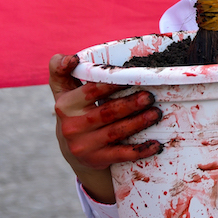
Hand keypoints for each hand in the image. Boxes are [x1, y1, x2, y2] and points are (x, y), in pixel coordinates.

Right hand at [49, 53, 163, 203]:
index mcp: (65, 105)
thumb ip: (61, 69)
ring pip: (116, 132)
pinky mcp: (97, 159)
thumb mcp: (63, 89)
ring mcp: (84, 145)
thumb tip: (71, 58)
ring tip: (156, 113)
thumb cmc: (75, 109)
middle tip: (150, 95)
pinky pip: (121, 154)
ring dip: (138, 122)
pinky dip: (140, 150)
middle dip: (130, 103)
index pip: (91, 91)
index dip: (111, 84)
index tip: (131, 75)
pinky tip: (156, 144)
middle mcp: (72, 126)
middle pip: (106, 112)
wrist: (73, 147)